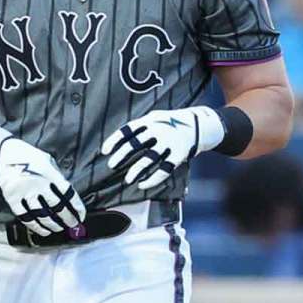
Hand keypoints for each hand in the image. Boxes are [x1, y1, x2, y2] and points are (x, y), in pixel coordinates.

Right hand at [0, 128, 84, 235]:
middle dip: (68, 219)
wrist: (0, 154)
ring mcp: (25, 193)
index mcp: (49, 173)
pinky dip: (36, 227)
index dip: (76, 207)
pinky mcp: (12, 200)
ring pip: (43, 216)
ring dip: (53, 225)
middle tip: (73, 225)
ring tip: (59, 228)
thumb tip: (66, 194)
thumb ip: (56, 176)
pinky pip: (26, 218)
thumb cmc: (27, 156)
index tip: (80, 215)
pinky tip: (43, 230)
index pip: (68, 194)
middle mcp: (39, 184)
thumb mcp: (46, 160)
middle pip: (58, 207)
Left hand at [101, 107, 223, 190]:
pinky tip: (143, 184)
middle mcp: (159, 130)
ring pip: (148, 159)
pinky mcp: (179, 154)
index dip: (114, 140)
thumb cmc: (170, 123)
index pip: (127, 130)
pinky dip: (152, 179)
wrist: (198, 124)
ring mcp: (169, 142)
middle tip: (112, 165)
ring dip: (136, 170)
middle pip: (135, 144)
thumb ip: (140, 127)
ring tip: (128, 179)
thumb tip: (119, 142)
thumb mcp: (155, 118)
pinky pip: (163, 170)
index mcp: (150, 120)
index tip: (104, 151)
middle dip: (121, 156)